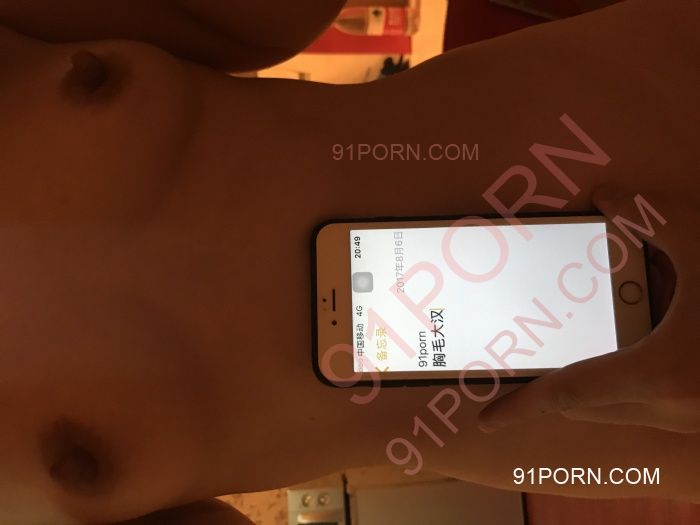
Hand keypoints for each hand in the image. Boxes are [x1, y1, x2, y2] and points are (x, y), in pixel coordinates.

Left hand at [478, 186, 699, 432]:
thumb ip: (657, 218)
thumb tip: (605, 194)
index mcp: (662, 374)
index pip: (568, 394)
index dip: (521, 407)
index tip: (484, 419)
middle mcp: (675, 411)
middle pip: (590, 409)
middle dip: (553, 393)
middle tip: (524, 375)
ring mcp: (699, 424)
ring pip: (621, 415)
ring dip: (591, 395)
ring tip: (571, 365)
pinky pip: (653, 414)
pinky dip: (629, 394)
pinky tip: (636, 362)